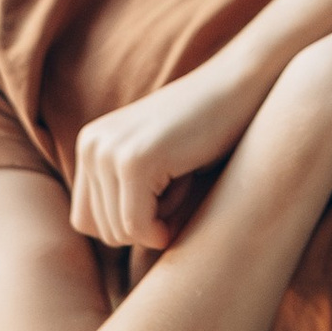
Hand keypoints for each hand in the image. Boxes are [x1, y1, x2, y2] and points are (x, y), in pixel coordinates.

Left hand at [71, 48, 269, 255]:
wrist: (243, 85)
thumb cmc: (209, 132)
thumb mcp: (156, 163)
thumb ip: (126, 193)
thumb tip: (116, 245)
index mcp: (91, 144)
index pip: (87, 220)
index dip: (128, 226)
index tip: (163, 204)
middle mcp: (91, 145)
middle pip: (101, 231)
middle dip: (144, 226)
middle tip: (180, 185)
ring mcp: (109, 151)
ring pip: (118, 234)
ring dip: (157, 224)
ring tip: (183, 178)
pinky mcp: (135, 161)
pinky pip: (137, 227)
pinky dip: (163, 230)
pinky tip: (186, 192)